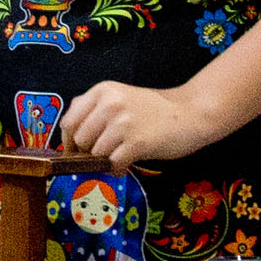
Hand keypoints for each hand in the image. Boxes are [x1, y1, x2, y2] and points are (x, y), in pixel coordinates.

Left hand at [57, 80, 222, 168]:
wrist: (191, 113)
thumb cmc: (154, 110)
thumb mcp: (120, 97)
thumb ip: (94, 109)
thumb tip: (69, 135)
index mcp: (102, 91)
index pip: (69, 121)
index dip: (69, 140)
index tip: (76, 150)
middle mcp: (110, 104)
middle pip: (80, 140)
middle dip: (88, 152)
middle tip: (104, 153)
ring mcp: (123, 123)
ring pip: (95, 154)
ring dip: (105, 162)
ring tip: (120, 157)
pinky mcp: (136, 143)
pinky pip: (113, 164)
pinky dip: (118, 169)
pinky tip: (127, 163)